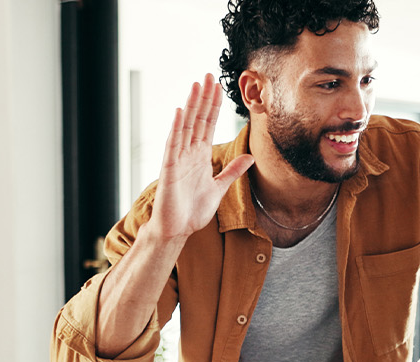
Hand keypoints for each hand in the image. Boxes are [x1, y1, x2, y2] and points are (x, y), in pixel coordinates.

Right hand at [149, 73, 255, 239]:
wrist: (177, 229)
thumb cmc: (193, 210)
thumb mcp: (219, 187)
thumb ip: (232, 171)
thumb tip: (249, 157)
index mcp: (199, 155)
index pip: (208, 124)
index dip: (214, 106)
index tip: (219, 87)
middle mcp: (188, 152)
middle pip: (197, 119)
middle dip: (204, 98)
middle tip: (209, 75)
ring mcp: (178, 158)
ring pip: (185, 126)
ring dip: (191, 105)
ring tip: (197, 85)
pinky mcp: (169, 168)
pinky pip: (173, 144)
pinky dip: (176, 128)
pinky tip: (179, 111)